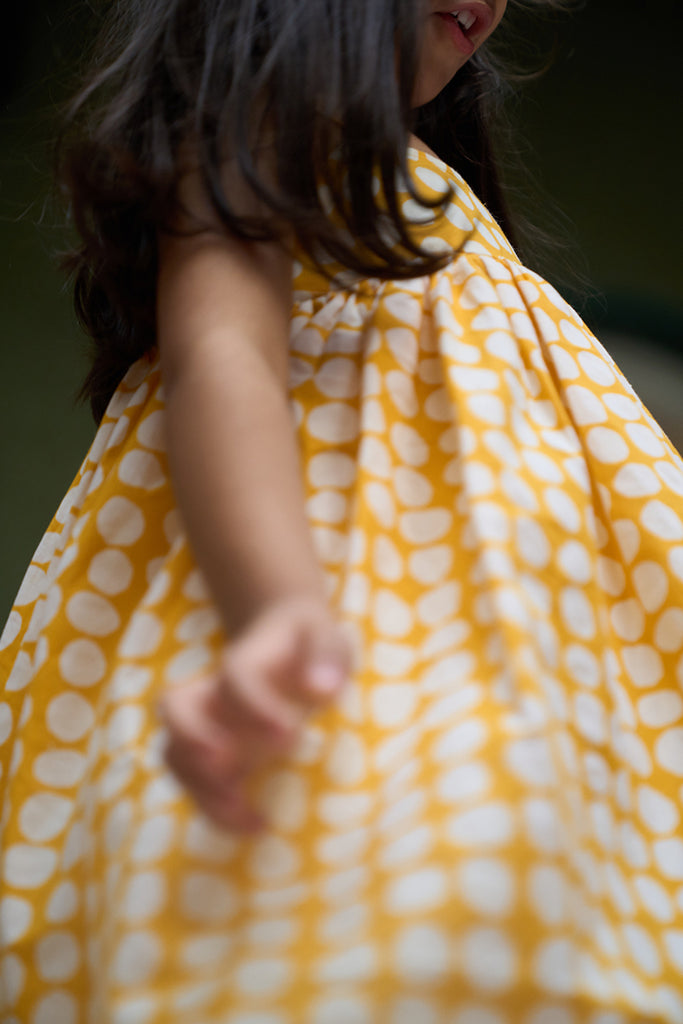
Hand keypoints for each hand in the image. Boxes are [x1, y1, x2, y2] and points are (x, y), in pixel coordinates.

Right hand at [159, 596, 352, 833]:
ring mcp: (204, 721)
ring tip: (247, 816)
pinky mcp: (210, 751)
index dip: (255, 706)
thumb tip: (323, 688)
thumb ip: (327, 659)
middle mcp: (213, 689)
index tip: (290, 738)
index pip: (235, 676)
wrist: (281, 635)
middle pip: (174, 708)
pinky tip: (255, 825)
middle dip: (195, 742)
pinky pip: (192, 780)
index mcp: (245, 658)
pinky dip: (213, 808)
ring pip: (174, 751)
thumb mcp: (327, 640)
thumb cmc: (307, 643)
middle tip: (232, 773)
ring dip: (202, 789)